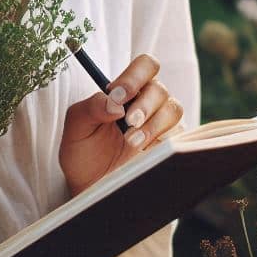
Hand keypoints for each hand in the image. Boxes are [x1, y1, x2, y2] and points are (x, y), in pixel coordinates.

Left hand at [59, 53, 184, 196]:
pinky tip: (146, 154)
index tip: (118, 96)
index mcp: (127, 91)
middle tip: (128, 121)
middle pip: (159, 88)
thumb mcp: (76, 129)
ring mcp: (162, 124)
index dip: (135, 76)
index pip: (144, 66)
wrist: (92, 189)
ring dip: (153, 124)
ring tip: (131, 143)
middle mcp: (148, 103)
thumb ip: (89, 108)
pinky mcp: (171, 146)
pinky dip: (164, 142)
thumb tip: (114, 102)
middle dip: (144, 104)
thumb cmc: (83, 154)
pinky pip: (181, 137)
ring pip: (173, 109)